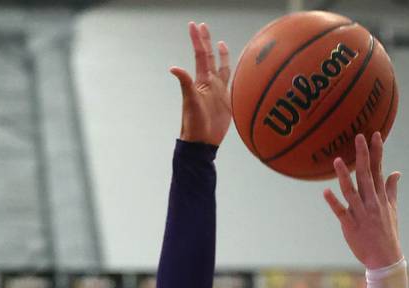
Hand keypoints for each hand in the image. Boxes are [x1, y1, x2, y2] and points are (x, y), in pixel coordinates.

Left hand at [170, 22, 231, 146]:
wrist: (204, 141)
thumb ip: (185, 83)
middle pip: (208, 57)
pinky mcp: (226, 101)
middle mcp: (210, 83)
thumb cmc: (194, 123)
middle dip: (206, 42)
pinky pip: (231, 83)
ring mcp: (218, 91)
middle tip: (203, 26)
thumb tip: (173, 67)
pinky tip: (236, 68)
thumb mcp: (190, 101)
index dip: (197, 40)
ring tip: (220, 43)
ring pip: (221, 68)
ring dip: (220, 56)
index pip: (200, 55)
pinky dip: (233, 74)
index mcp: (201, 81)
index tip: (194, 25)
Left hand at [323, 132, 402, 270]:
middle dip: (363, 156)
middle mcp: (371, 203)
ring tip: (337, 161)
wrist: (385, 258)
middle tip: (358, 137)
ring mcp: (361, 214)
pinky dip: (333, 202)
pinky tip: (325, 191)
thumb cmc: (388, 233)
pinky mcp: (350, 226)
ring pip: (351, 192)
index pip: (379, 170)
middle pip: (366, 175)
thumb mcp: (392, 210)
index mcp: (381, 198)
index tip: (375, 135)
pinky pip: (341, 212)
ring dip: (344, 176)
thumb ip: (391, 190)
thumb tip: (396, 172)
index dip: (377, 152)